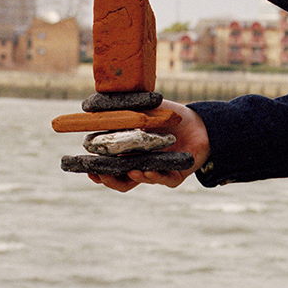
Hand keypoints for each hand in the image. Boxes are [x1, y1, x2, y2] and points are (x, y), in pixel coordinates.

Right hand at [88, 102, 208, 192]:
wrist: (200, 121)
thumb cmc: (169, 115)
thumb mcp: (142, 109)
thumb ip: (121, 111)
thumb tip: (89, 108)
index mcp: (129, 151)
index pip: (109, 164)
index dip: (97, 169)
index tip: (86, 168)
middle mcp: (141, 162)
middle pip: (121, 180)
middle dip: (108, 179)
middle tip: (100, 175)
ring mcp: (157, 169)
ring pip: (140, 180)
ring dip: (131, 178)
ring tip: (128, 171)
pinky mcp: (175, 174)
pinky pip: (164, 179)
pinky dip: (155, 176)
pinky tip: (147, 170)